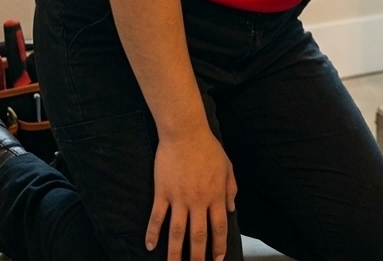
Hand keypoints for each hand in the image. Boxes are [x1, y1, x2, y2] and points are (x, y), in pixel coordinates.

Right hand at [146, 128, 237, 260]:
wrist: (186, 133)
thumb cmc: (209, 148)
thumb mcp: (228, 167)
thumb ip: (231, 189)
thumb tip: (232, 209)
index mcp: (216, 195)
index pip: (219, 227)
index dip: (219, 245)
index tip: (218, 259)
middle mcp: (198, 201)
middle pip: (198, 235)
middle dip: (198, 256)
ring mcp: (179, 198)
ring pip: (177, 232)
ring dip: (175, 252)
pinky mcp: (162, 193)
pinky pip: (157, 217)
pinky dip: (152, 233)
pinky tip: (149, 246)